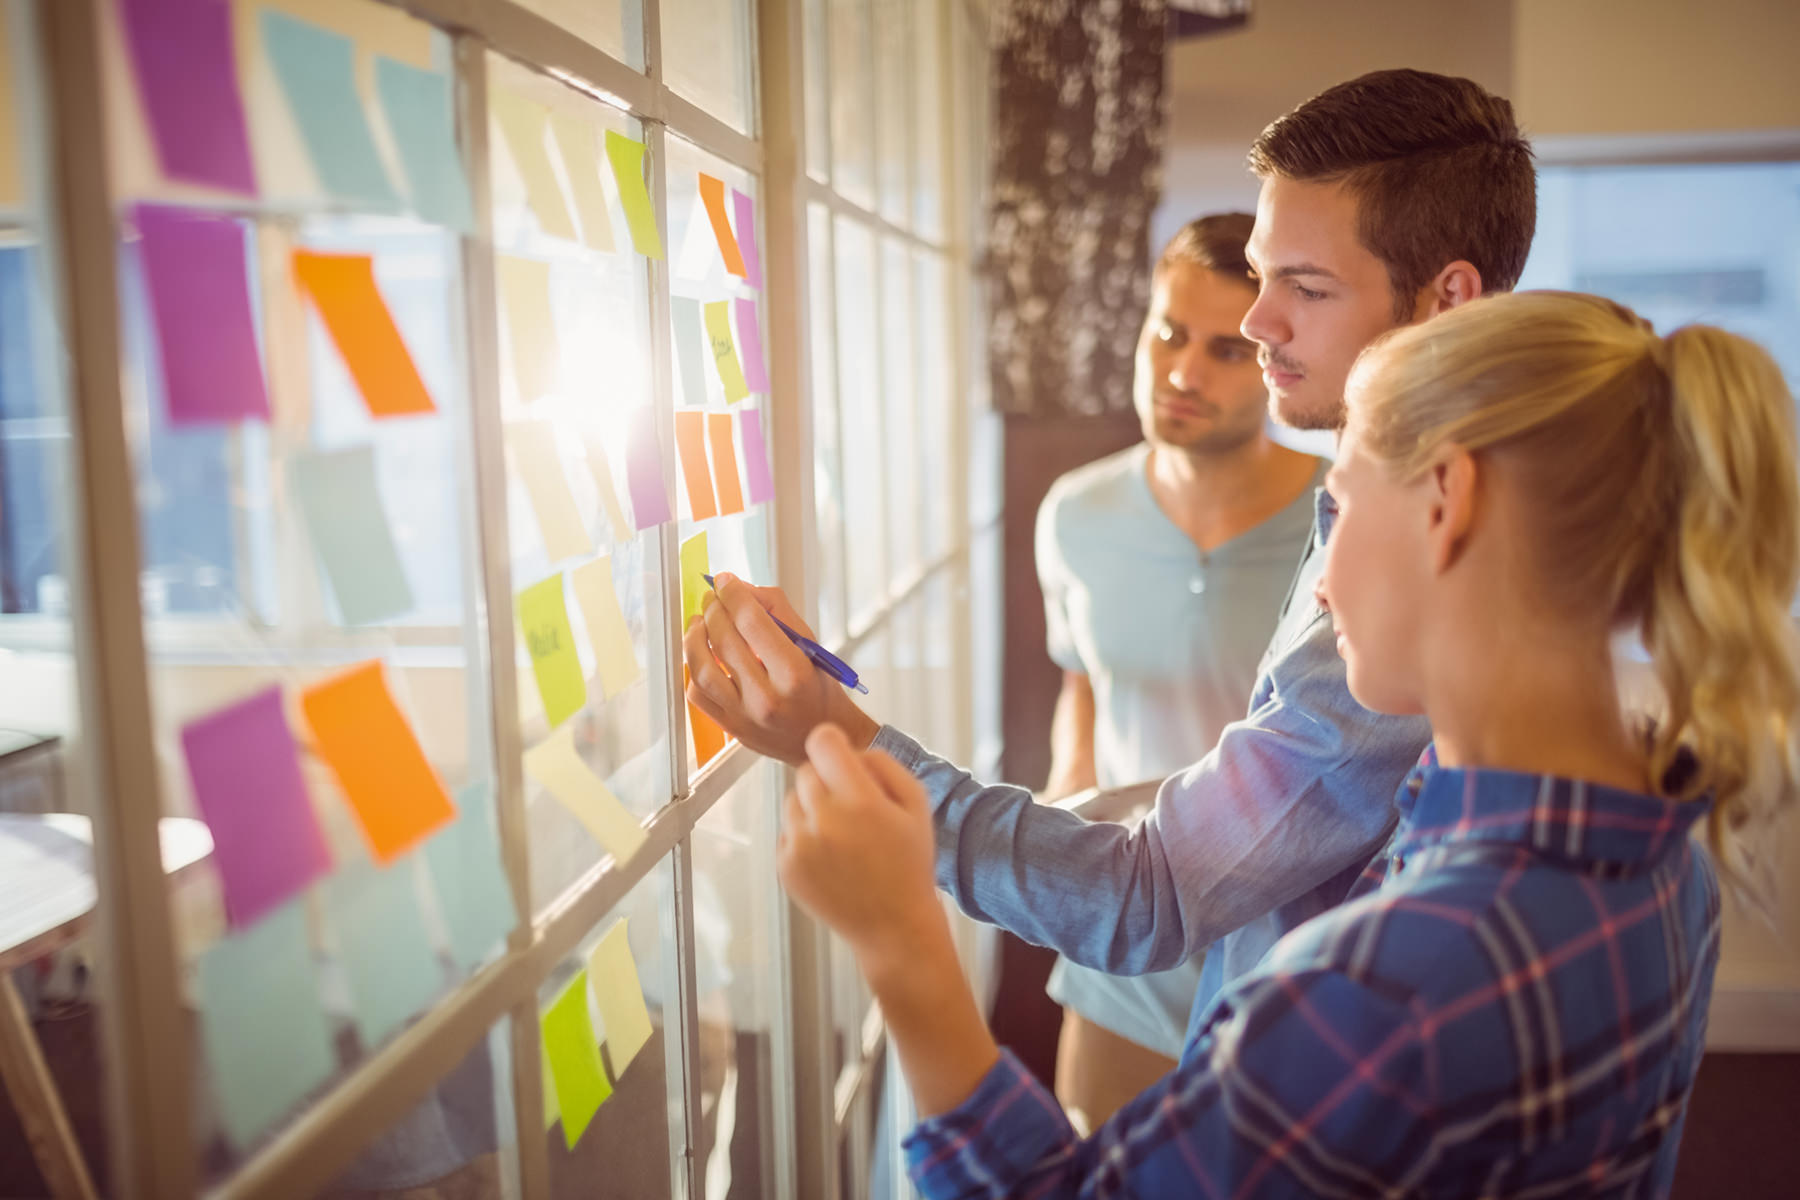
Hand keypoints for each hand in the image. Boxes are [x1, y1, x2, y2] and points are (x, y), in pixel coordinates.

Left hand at [684, 574, 879, 764]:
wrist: (818, 736)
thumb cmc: (817, 689)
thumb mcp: (810, 645)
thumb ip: (777, 611)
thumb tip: (741, 589)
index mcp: (794, 674)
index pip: (753, 622)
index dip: (733, 594)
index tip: (725, 581)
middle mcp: (767, 698)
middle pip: (725, 641)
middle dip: (714, 610)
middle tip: (712, 598)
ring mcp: (744, 717)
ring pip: (702, 669)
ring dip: (694, 638)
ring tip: (699, 622)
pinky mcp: (729, 727)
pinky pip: (697, 694)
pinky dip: (693, 669)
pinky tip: (702, 654)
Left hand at [777, 725, 941, 966]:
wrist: (894, 927)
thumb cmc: (909, 863)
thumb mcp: (917, 804)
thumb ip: (884, 764)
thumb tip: (849, 749)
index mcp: (860, 801)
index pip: (822, 742)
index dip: (832, 743)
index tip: (840, 756)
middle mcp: (824, 821)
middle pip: (806, 771)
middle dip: (826, 780)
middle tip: (852, 806)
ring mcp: (800, 847)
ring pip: (792, 800)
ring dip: (812, 809)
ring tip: (843, 836)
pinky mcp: (786, 867)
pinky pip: (787, 831)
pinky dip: (804, 838)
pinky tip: (832, 858)